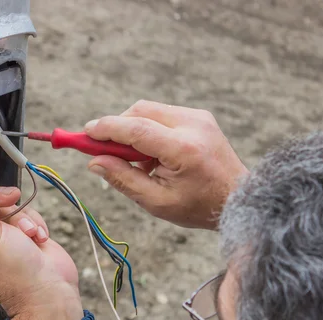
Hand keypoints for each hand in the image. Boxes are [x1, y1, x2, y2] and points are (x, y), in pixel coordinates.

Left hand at [0, 174, 83, 319]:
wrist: (52, 289)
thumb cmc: (15, 273)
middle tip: (11, 199)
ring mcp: (0, 237)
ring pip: (5, 206)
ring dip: (21, 216)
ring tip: (29, 234)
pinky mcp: (20, 234)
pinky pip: (23, 213)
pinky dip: (32, 222)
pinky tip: (37, 238)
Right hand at [84, 100, 248, 229]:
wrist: (237, 199)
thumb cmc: (197, 206)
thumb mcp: (156, 202)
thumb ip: (123, 179)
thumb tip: (94, 162)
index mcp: (183, 149)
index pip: (135, 127)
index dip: (106, 128)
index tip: (85, 133)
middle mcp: (192, 125)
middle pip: (140, 111)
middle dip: (117, 127)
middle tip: (104, 151)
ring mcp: (198, 117)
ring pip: (149, 110)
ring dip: (132, 129)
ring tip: (137, 161)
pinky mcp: (200, 116)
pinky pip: (162, 114)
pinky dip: (148, 129)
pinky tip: (152, 155)